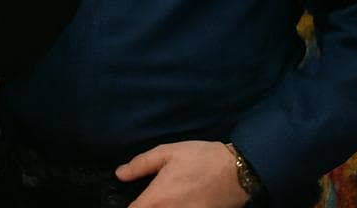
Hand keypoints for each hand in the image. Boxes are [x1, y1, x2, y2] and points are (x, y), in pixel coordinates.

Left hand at [115, 141, 247, 207]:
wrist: (237, 173)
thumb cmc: (200, 159)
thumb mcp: (167, 153)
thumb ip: (140, 165)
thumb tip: (120, 174)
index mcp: (156, 199)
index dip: (131, 206)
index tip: (135, 199)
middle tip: (150, 199)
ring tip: (166, 200)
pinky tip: (178, 203)